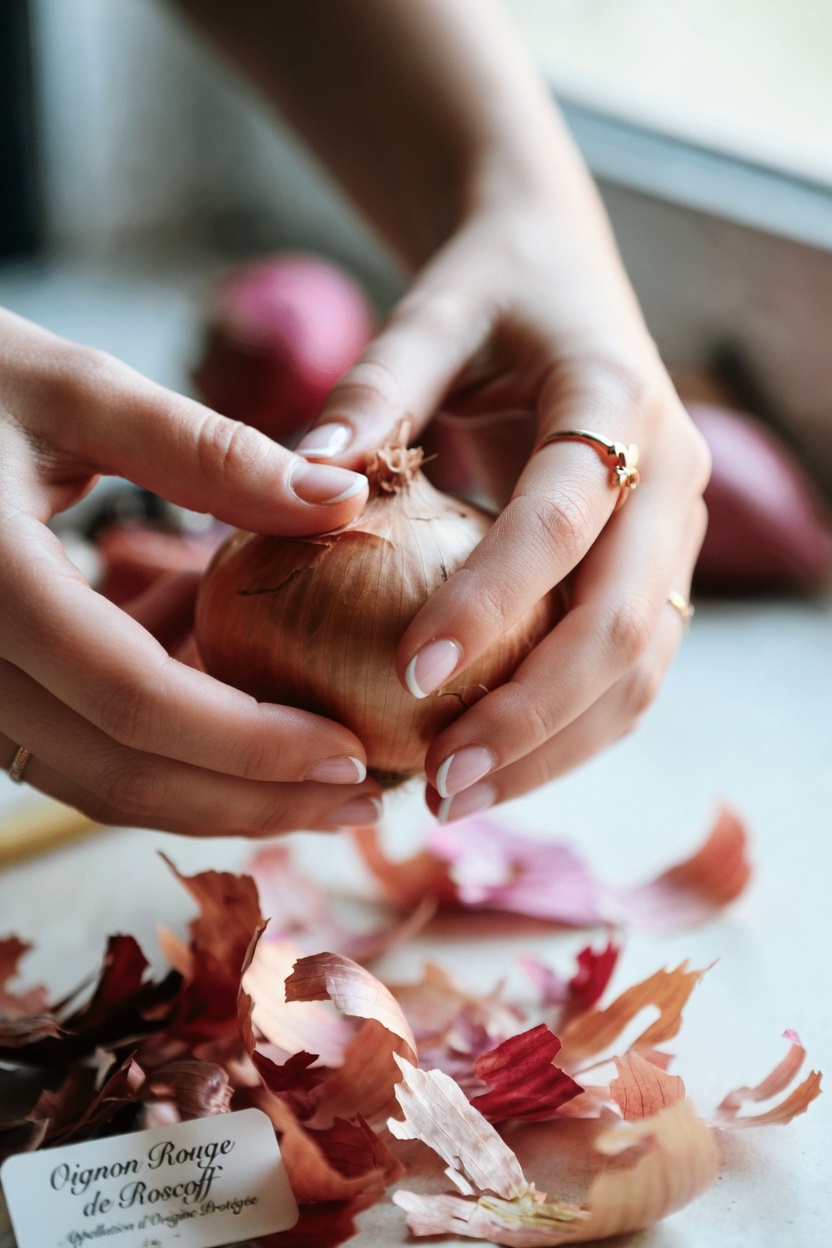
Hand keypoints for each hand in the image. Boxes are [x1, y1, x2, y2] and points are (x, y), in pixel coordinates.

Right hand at [0, 309, 382, 834]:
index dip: (252, 744)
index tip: (353, 752)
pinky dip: (168, 741)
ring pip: (97, 779)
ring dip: (217, 791)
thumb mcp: (72, 388)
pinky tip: (243, 703)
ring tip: (327, 779)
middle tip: (363, 800)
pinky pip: (77, 743)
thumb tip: (344, 500)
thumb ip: (206, 451)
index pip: (134, 701)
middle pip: (120, 774)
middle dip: (252, 802)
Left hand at [294, 195, 710, 820]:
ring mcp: (676, 534)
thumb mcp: (433, 314)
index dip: (493, 605)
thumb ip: (377, 387)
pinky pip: (631, 673)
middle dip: (533, 717)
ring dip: (556, 748)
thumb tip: (307, 470)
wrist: (565, 277)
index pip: (562, 524)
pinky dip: (568, 731)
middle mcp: (671, 478)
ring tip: (457, 799)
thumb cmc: (490, 294)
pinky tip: (493, 766)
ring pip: (641, 671)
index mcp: (618, 403)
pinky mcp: (660, 573)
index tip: (409, 676)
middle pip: (625, 624)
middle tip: (437, 783)